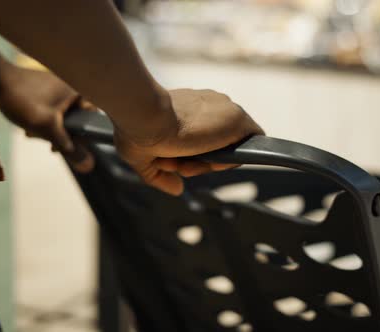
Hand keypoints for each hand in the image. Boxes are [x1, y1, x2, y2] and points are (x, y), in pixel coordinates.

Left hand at [0, 66, 94, 172]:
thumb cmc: (22, 101)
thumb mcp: (48, 128)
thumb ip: (68, 147)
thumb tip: (89, 166)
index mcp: (75, 91)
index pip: (92, 116)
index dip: (83, 134)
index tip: (70, 145)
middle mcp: (68, 88)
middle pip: (75, 119)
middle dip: (61, 134)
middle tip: (49, 144)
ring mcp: (54, 89)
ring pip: (60, 117)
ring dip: (49, 130)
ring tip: (33, 134)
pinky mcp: (41, 91)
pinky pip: (49, 111)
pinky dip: (41, 121)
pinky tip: (28, 128)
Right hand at [114, 89, 263, 195]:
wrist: (144, 114)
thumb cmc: (134, 129)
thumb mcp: (141, 157)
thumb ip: (160, 176)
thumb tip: (176, 189)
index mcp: (188, 108)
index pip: (200, 138)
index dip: (189, 156)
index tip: (170, 161)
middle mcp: (207, 106)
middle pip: (215, 145)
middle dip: (197, 162)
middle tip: (177, 164)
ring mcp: (223, 113)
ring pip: (228, 149)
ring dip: (208, 163)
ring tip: (185, 162)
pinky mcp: (237, 121)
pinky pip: (245, 149)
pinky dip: (229, 162)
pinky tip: (209, 162)